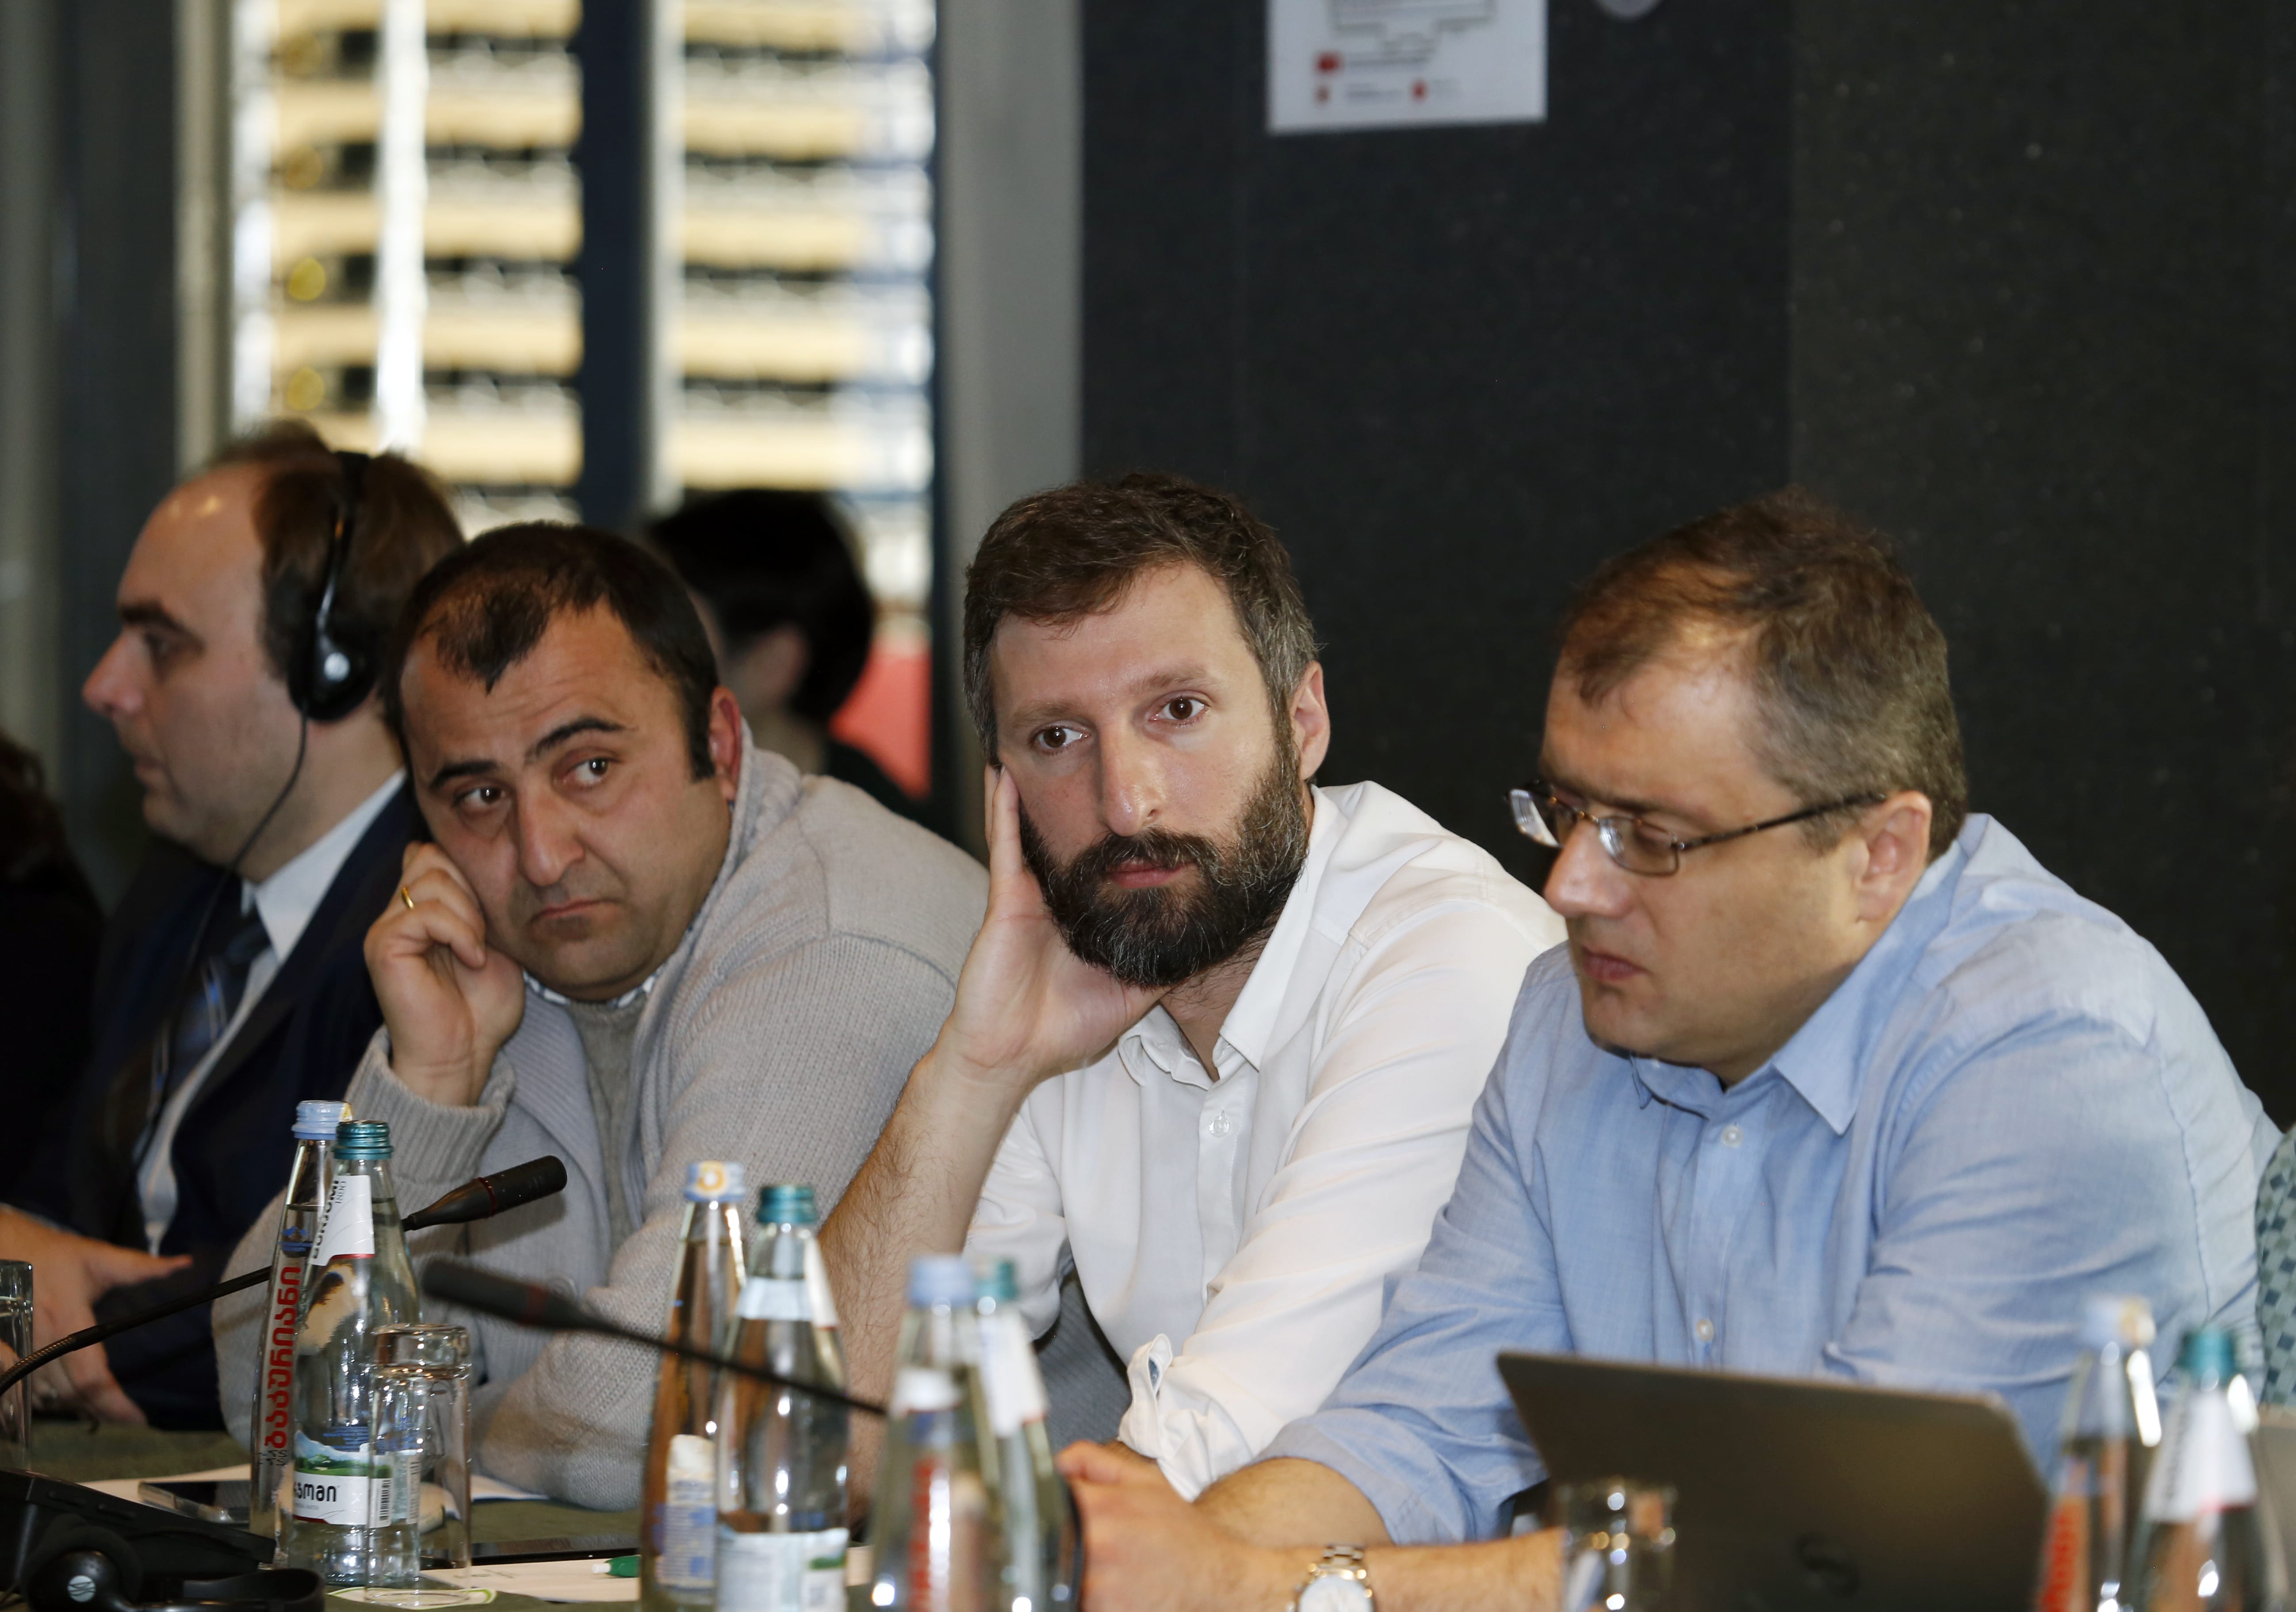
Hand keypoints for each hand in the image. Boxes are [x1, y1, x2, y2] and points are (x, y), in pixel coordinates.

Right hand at [0, 1209, 188, 1424]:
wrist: (6, 1247)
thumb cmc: (55, 1255)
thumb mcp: (98, 1257)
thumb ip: (141, 1266)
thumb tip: (185, 1264)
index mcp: (67, 1318)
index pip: (91, 1375)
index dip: (113, 1402)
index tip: (137, 1418)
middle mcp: (40, 1339)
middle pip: (70, 1393)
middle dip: (99, 1410)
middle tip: (127, 1418)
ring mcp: (17, 1348)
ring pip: (45, 1396)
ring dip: (74, 1407)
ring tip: (104, 1411)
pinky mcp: (3, 1351)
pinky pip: (23, 1390)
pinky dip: (46, 1401)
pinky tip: (67, 1403)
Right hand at [365, 843, 523, 1106]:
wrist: (463, 1054)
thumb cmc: (482, 1007)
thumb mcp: (496, 942)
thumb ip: (483, 903)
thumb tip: (486, 859)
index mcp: (423, 908)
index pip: (435, 851)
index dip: (469, 870)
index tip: (491, 913)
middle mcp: (399, 912)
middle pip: (432, 854)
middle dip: (472, 887)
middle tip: (484, 933)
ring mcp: (387, 927)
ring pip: (432, 877)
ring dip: (470, 913)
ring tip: (477, 950)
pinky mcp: (382, 945)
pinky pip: (426, 912)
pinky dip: (460, 932)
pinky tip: (471, 959)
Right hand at [931, 768, 1166, 1096]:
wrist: (1012, 1056)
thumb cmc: (1066, 1030)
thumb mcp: (1134, 995)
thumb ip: (1166, 970)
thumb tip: (1209, 950)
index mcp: (1089, 913)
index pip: (1114, 863)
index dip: (1134, 835)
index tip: (1163, 804)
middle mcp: (1061, 895)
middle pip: (1081, 834)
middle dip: (1093, 795)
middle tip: (1108, 746)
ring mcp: (1031, 893)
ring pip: (1040, 827)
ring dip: (1044, 786)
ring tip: (1053, 737)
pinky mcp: (1007, 898)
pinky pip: (1006, 846)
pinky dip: (1004, 809)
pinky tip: (1006, 774)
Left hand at [1059, 1442, 1303, 1611]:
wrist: (1217, 1581)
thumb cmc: (1182, 1534)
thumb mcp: (1144, 1480)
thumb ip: (1092, 1460)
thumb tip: (1056, 1463)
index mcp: (1099, 1508)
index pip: (1045, 1500)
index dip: (1057, 1506)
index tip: (1069, 1515)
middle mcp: (1095, 1547)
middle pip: (1049, 1543)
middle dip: (1068, 1543)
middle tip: (1097, 1547)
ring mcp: (1097, 1588)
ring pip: (1059, 1578)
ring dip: (1074, 1575)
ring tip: (1108, 1570)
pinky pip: (1076, 1602)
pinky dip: (1087, 1598)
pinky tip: (1115, 1591)